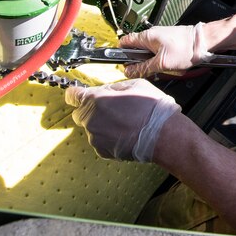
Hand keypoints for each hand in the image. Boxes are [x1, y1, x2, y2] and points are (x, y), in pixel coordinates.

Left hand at [64, 79, 180, 161]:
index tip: (79, 94)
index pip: (72, 95)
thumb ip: (114, 87)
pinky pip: (100, 141)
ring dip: (102, 125)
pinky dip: (108, 138)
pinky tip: (125, 134)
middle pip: (80, 113)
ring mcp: (95, 137)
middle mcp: (90, 119)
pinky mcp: (102, 151)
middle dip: (91, 110)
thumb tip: (106, 90)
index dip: (76, 93)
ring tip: (124, 124)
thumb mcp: (135, 84)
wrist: (162, 135)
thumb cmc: (151, 108)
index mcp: (96, 99)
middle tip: (111, 110)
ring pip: (92, 128)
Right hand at [118, 23, 212, 78]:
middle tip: (152, 70)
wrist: (204, 42)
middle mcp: (152, 35)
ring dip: (156, 64)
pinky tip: (174, 66)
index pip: (125, 42)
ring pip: (150, 55)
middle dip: (143, 63)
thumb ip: (143, 68)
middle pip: (138, 52)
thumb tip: (129, 71)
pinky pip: (161, 55)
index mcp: (146, 36)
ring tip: (167, 68)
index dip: (122, 54)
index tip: (125, 64)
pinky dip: (165, 62)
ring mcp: (161, 38)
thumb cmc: (186, 49)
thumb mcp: (162, 63)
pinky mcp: (169, 42)